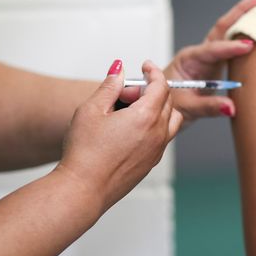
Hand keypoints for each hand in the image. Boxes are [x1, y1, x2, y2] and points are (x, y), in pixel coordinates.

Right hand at [55, 60, 182, 216]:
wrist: (84, 189)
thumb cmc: (85, 153)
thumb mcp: (91, 110)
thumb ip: (110, 86)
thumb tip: (119, 69)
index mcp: (145, 117)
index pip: (160, 86)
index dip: (153, 72)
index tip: (146, 67)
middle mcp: (157, 134)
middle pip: (167, 101)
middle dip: (152, 89)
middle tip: (129, 91)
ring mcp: (156, 150)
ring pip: (171, 120)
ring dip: (160, 108)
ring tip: (134, 108)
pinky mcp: (151, 163)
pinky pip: (164, 137)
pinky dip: (157, 125)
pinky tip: (132, 128)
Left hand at [125, 0, 255, 120]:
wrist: (161, 104)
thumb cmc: (168, 104)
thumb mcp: (187, 108)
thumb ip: (209, 107)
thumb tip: (231, 107)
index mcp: (189, 60)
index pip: (212, 51)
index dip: (230, 48)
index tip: (249, 46)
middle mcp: (201, 52)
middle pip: (223, 27)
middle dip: (241, 10)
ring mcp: (210, 54)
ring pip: (228, 29)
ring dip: (245, 14)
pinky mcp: (218, 60)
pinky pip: (233, 41)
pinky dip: (246, 29)